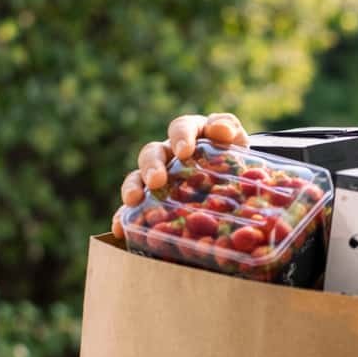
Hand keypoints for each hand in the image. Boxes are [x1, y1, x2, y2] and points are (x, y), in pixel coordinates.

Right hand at [111, 112, 249, 237]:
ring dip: (132, 187)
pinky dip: (123, 217)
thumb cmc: (234, 160)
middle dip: (152, 166)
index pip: (181, 128)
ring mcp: (157, 179)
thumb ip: (230, 130)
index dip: (181, 137)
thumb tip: (222, 130)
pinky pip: (132, 209)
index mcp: (190, 135)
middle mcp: (168, 154)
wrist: (236, 185)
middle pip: (152, 153)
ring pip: (137, 178)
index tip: (185, 151)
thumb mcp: (237, 144)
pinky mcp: (150, 203)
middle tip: (157, 181)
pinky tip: (120, 229)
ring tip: (133, 200)